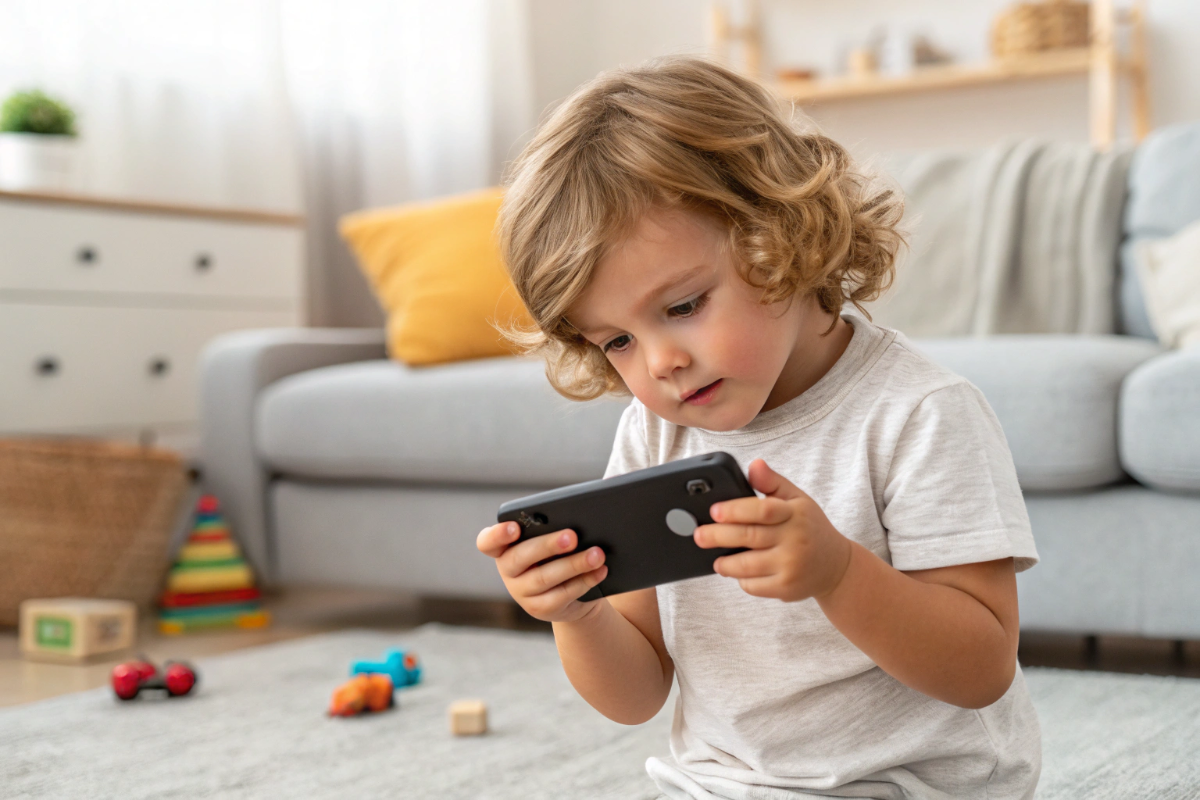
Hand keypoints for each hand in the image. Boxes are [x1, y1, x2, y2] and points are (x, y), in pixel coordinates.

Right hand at [476, 522, 607, 622]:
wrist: (574, 591)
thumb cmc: (561, 553)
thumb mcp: (554, 538)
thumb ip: (558, 523)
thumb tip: (587, 507)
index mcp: (505, 546)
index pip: (488, 542)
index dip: (497, 535)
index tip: (514, 527)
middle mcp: (508, 569)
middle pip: (521, 556)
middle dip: (548, 545)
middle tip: (572, 536)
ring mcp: (521, 592)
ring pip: (544, 578)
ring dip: (573, 564)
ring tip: (597, 554)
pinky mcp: (540, 608)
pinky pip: (562, 595)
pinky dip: (584, 581)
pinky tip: (600, 571)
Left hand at [693, 459, 851, 601]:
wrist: (835, 566)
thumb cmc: (809, 528)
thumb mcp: (797, 500)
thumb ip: (772, 482)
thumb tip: (754, 464)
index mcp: (796, 514)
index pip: (763, 510)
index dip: (736, 509)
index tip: (714, 511)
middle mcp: (795, 540)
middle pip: (749, 537)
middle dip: (718, 536)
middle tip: (699, 535)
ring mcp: (791, 566)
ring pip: (747, 565)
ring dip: (725, 563)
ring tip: (715, 558)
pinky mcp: (786, 588)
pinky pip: (753, 585)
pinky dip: (741, 579)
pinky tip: (737, 572)